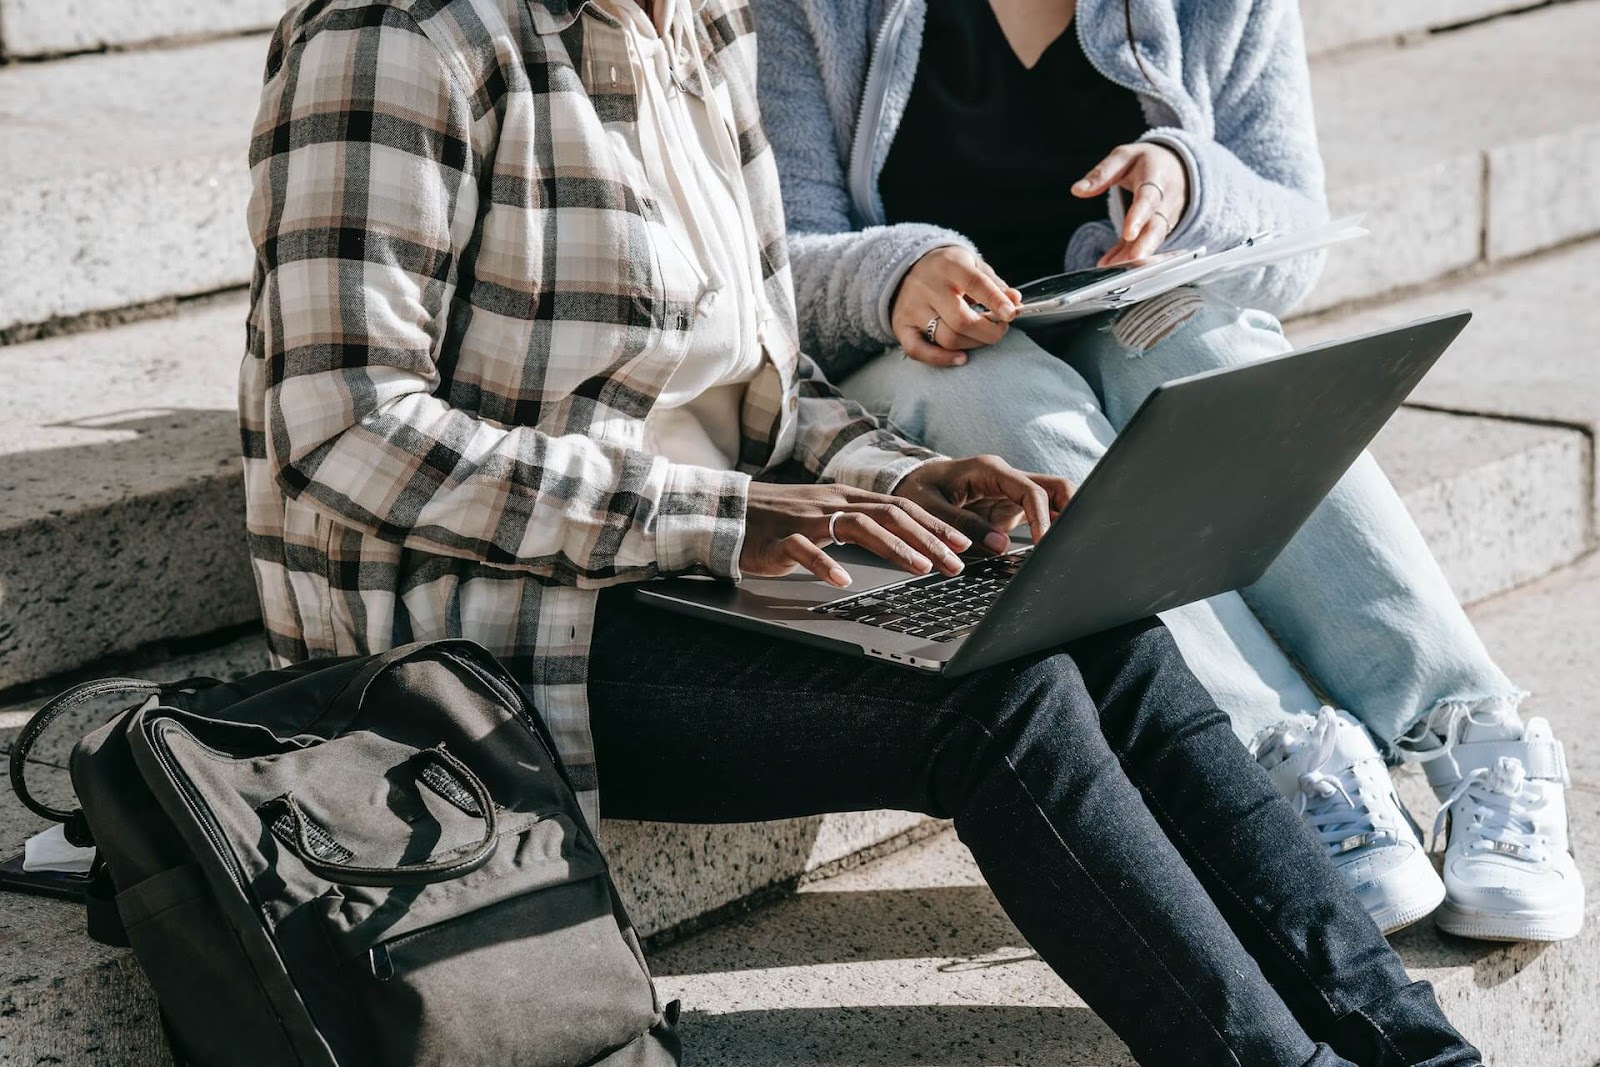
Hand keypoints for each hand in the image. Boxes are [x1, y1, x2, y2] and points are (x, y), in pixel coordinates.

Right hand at [742, 482, 972, 587]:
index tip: (963, 544)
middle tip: (956, 563)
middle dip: (928, 538)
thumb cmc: (780, 520)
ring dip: (894, 547)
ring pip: (858, 525)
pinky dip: (826, 564)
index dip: (934, 525)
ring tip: (919, 568)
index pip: (901, 506)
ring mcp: (806, 519)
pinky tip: (843, 581)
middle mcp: (832, 502)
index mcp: (846, 497)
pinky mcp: (780, 538)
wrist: (727, 512)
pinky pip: (805, 549)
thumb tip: (901, 543)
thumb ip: (858, 525)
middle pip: (890, 514)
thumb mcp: (825, 517)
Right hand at [891, 246, 1023, 366]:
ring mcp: (912, 309)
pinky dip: (942, 359)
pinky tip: (961, 358)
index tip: (1011, 314)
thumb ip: (994, 284)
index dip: (996, 301)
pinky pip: (919, 351)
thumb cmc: (947, 270)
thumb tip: (1015, 301)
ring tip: (982, 338)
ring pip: (946, 339)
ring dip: (973, 344)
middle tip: (1000, 329)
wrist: (905, 267)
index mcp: (949, 267)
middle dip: (988, 332)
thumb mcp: (972, 265)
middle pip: (961, 321)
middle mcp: (928, 288)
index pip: (975, 284)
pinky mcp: (901, 327)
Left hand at [895, 456, 1072, 553]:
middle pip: (1054, 487)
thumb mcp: (931, 509)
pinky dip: (1049, 529)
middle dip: (1071, 509)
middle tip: (1073, 540)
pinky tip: (1052, 549)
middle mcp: (1006, 478)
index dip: (1043, 517)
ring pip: (1053, 499)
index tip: (1045, 544)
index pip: (1030, 491)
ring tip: (1069, 546)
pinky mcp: (1009, 508)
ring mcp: (1011, 493)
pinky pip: (1038, 515)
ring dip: (1063, 519)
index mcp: (990, 470)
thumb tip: (1000, 545)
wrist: (908, 483)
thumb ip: (963, 525)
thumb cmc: (917, 490)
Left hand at [1072, 142, 1189, 266]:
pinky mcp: (1157, 230)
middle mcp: (1166, 201)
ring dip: (1134, 256)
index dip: (1140, 216)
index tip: (1129, 233)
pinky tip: (1111, 266)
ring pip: (1151, 241)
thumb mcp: (1124, 157)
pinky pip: (1143, 244)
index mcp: (1157, 177)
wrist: (1177, 166)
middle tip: (1131, 263)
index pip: (1149, 199)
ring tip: (1114, 270)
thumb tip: (1077, 190)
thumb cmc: (1146, 162)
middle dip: (1145, 247)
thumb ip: (1102, 173)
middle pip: (1157, 227)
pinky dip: (1128, 256)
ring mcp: (1165, 218)